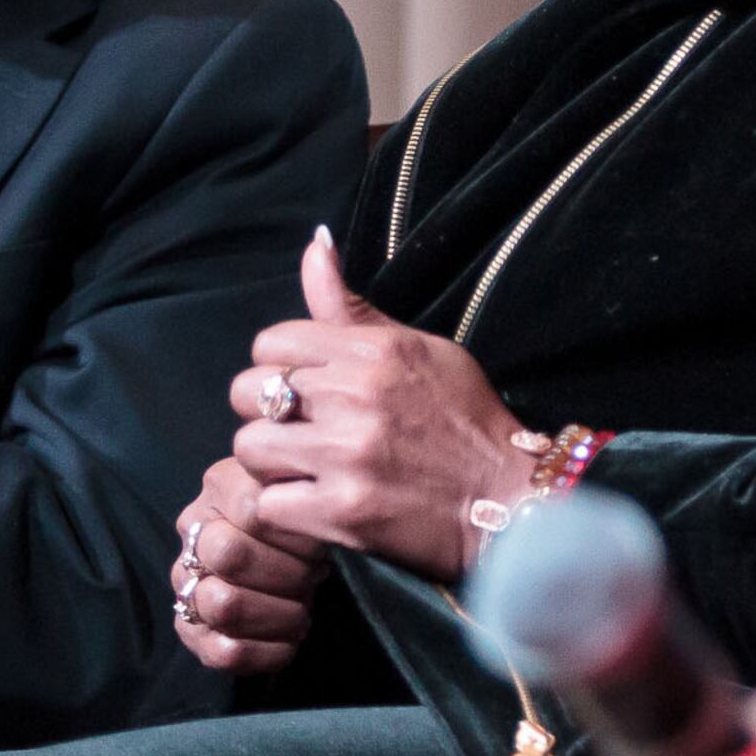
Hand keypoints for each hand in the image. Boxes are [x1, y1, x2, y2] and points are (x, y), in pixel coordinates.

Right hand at [171, 456, 328, 676]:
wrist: (294, 567)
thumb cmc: (305, 527)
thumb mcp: (307, 493)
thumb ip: (303, 483)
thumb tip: (315, 483)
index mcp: (219, 486)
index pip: (254, 509)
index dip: (296, 532)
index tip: (321, 541)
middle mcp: (193, 532)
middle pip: (231, 554)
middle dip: (287, 573)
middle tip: (313, 576)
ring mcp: (186, 582)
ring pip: (223, 604)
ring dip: (279, 613)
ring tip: (302, 608)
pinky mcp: (191, 630)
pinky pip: (223, 651)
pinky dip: (267, 651)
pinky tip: (290, 638)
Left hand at [235, 228, 538, 580]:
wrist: (508, 498)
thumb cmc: (464, 419)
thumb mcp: (418, 348)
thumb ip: (352, 308)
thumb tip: (315, 242)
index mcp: (373, 351)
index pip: (270, 341)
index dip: (279, 366)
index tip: (305, 390)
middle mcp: (355, 396)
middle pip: (247, 392)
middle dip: (265, 412)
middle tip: (299, 430)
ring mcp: (346, 456)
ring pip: (250, 448)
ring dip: (271, 463)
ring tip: (304, 469)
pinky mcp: (343, 512)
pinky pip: (268, 503)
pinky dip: (285, 509)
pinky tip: (313, 504)